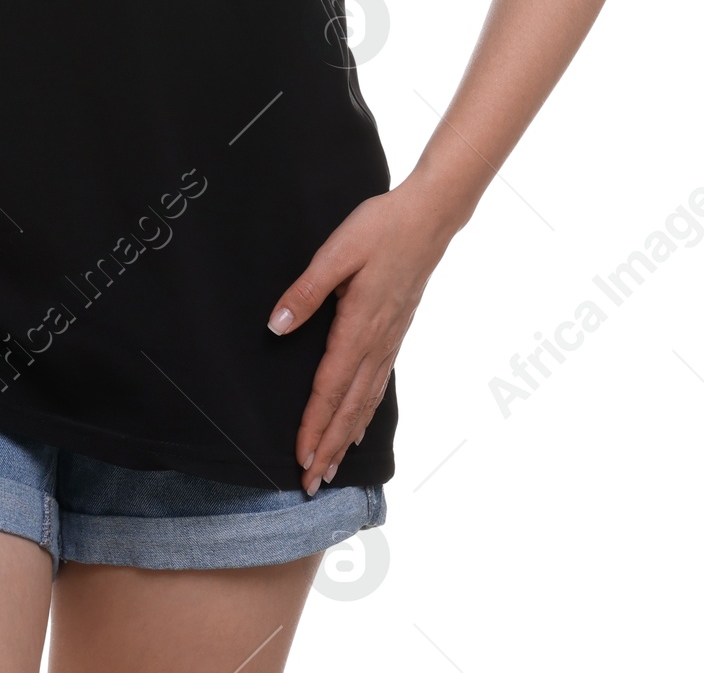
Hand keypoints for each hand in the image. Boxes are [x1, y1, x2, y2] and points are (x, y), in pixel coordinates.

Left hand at [265, 178, 455, 492]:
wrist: (428, 217)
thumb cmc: (380, 228)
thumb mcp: (336, 252)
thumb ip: (306, 291)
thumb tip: (276, 325)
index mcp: (358, 325)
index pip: (330, 388)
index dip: (314, 426)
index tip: (301, 459)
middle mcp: (376, 342)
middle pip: (348, 407)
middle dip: (328, 447)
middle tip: (311, 485)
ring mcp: (389, 340)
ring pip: (364, 401)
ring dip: (346, 438)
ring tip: (331, 469)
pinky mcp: (395, 333)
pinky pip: (378, 384)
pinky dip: (365, 413)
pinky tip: (359, 425)